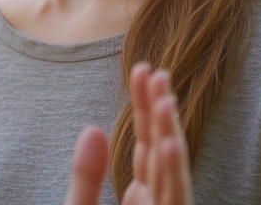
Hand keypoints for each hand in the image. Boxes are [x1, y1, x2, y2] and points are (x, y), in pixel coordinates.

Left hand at [63, 63, 191, 204]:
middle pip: (160, 151)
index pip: (146, 144)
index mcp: (140, 199)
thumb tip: (92, 129)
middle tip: (158, 73)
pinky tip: (170, 144)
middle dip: (160, 113)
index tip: (142, 70)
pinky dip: (174, 173)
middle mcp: (156, 203)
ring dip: (169, 136)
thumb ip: (86, 177)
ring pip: (171, 172)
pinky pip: (175, 200)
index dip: (144, 106)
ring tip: (165, 100)